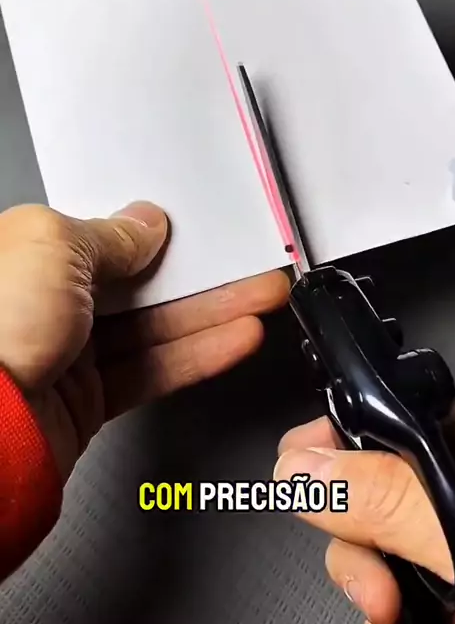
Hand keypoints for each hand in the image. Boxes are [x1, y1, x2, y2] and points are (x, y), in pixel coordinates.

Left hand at [0, 201, 288, 482]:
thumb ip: (109, 236)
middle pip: (138, 285)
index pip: (103, 239)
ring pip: (152, 329)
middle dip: (200, 276)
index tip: (199, 234)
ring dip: (211, 314)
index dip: (157, 237)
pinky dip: (195, 356)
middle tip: (247, 268)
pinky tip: (232, 340)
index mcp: (26, 257)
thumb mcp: (54, 248)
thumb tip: (143, 223)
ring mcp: (65, 354)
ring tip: (260, 300)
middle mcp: (43, 304)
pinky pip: (151, 371)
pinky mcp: (85, 400)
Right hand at [275, 407, 454, 623]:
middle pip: (361, 508)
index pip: (373, 423)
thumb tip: (299, 470)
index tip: (302, 490)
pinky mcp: (452, 604)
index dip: (327, 451)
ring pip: (377, 572)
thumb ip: (386, 500)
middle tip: (382, 599)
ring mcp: (449, 552)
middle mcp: (451, 495)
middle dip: (362, 568)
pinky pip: (402, 618)